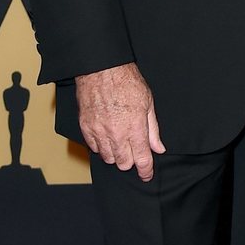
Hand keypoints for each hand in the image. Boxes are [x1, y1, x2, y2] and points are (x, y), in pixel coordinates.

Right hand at [76, 61, 165, 181]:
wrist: (101, 69)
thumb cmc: (127, 82)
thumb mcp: (148, 103)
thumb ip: (153, 129)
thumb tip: (158, 148)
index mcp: (135, 128)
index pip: (141, 160)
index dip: (146, 171)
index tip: (147, 175)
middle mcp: (116, 134)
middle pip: (124, 163)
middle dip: (131, 161)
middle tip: (134, 151)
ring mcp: (99, 132)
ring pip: (108, 158)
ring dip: (116, 155)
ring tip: (120, 142)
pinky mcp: (86, 128)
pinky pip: (94, 148)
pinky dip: (101, 147)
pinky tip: (107, 137)